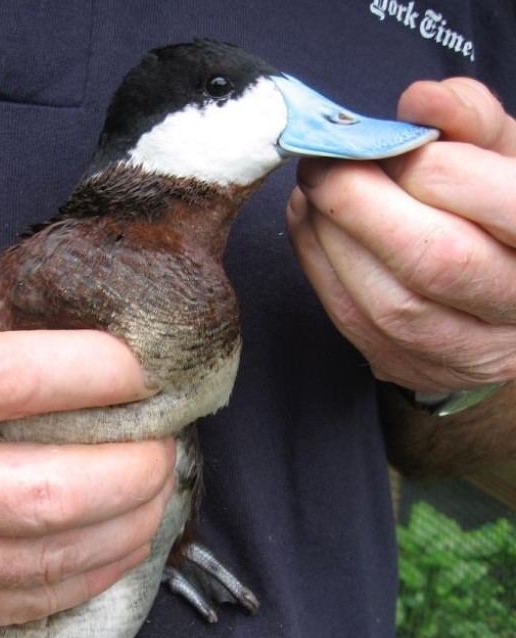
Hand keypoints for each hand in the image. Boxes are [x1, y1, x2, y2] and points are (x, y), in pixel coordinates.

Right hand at [0, 294, 174, 630]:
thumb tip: (82, 321)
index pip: (7, 380)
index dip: (95, 371)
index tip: (144, 367)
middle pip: (47, 492)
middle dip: (134, 466)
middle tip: (164, 439)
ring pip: (53, 556)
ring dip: (132, 522)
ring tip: (155, 486)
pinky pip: (36, 600)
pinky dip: (100, 568)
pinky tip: (124, 537)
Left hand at [286, 78, 515, 392]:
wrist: (497, 301)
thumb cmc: (499, 213)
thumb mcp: (505, 156)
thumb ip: (471, 118)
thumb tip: (420, 101)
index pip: (505, 208)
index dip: (437, 171)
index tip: (392, 142)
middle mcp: (513, 308)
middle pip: (435, 262)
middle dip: (364, 204)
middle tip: (325, 161)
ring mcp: (460, 352)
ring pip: (387, 302)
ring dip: (332, 235)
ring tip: (316, 186)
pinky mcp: (406, 367)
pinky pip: (349, 321)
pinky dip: (318, 263)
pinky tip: (311, 220)